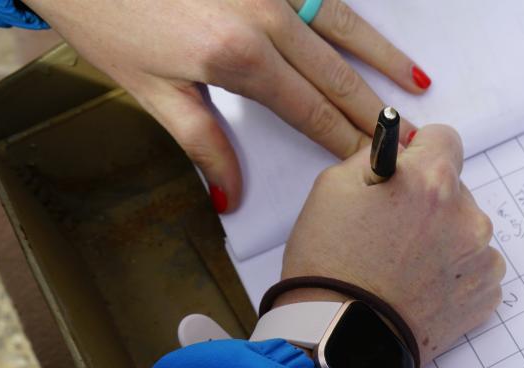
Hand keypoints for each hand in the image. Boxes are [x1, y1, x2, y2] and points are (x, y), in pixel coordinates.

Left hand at [30, 0, 429, 211]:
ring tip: (417, 82)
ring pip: (340, 25)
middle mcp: (264, 16)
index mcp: (238, 57)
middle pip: (336, 73)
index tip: (375, 163)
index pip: (309, 109)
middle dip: (376, 110)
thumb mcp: (150, 91)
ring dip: (381, 57)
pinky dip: (350, 17)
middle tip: (414, 138)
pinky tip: (369, 35)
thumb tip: (231, 194)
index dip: (344, 139)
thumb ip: (202, 142)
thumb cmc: (106, 19)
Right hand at [278, 125, 504, 362]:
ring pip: (467, 232)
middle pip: (456, 190)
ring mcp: (481, 259)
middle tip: (394, 232)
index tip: (407, 173)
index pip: (445, 139)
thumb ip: (378, 157)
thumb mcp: (334, 187)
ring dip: (445, 241)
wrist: (341, 338)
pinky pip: (475, 271)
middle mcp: (468, 216)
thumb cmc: (330, 263)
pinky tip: (422, 289)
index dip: (421, 153)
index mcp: (432, 180)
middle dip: (431, 202)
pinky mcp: (486, 296)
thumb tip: (403, 149)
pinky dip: (454, 276)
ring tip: (406, 267)